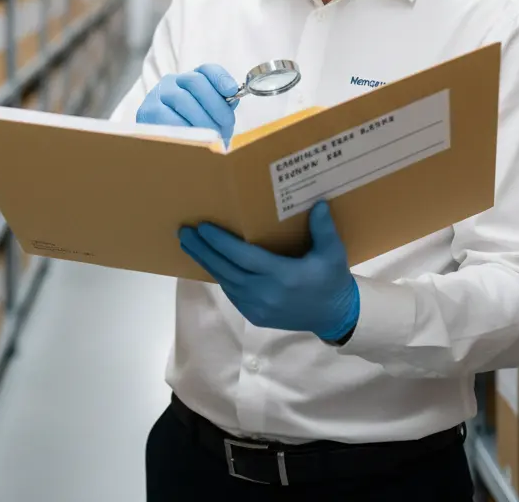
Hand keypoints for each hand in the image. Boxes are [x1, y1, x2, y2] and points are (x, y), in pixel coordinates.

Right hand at [136, 65, 239, 142]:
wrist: (160, 150)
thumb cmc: (191, 132)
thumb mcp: (209, 117)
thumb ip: (221, 106)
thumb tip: (233, 99)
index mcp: (189, 81)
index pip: (206, 70)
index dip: (220, 78)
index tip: (232, 91)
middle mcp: (172, 82)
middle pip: (195, 82)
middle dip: (215, 104)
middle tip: (226, 123)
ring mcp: (157, 95)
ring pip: (183, 99)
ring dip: (203, 119)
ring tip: (213, 135)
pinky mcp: (147, 112)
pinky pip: (168, 118)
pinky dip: (185, 128)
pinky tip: (194, 138)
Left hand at [179, 200, 359, 341]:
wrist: (334, 316)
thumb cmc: (332, 280)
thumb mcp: (333, 253)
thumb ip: (324, 229)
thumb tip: (318, 202)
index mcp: (283, 276)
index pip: (244, 257)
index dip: (221, 242)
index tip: (202, 227)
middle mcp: (266, 294)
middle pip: (226, 269)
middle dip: (203, 250)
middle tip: (184, 232)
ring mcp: (258, 308)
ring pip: (226, 282)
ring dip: (206, 262)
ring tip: (189, 243)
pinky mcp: (255, 316)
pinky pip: (232, 293)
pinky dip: (219, 275)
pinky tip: (209, 261)